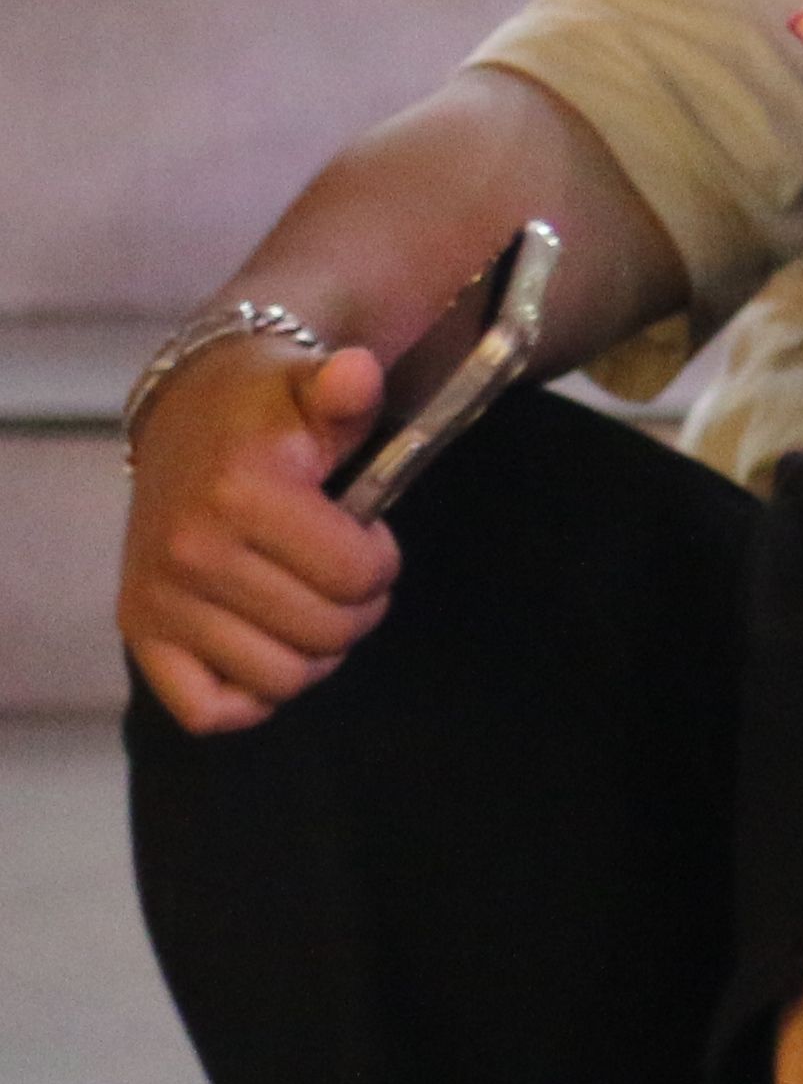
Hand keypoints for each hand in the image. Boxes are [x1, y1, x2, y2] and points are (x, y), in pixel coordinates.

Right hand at [117, 332, 396, 731]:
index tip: (365, 532)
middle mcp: (189, 553)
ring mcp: (159, 599)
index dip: (382, 560)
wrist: (188, 415)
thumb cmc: (269, 412)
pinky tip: (265, 646)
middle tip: (340, 572)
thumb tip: (356, 373)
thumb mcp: (314, 388)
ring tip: (308, 603)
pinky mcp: (139, 632)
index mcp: (240, 494)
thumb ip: (347, 389)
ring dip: (313, 652)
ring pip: (280, 679)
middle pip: (326, 634)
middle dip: (356, 608)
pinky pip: (208, 710)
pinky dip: (248, 695)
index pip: (358, 577)